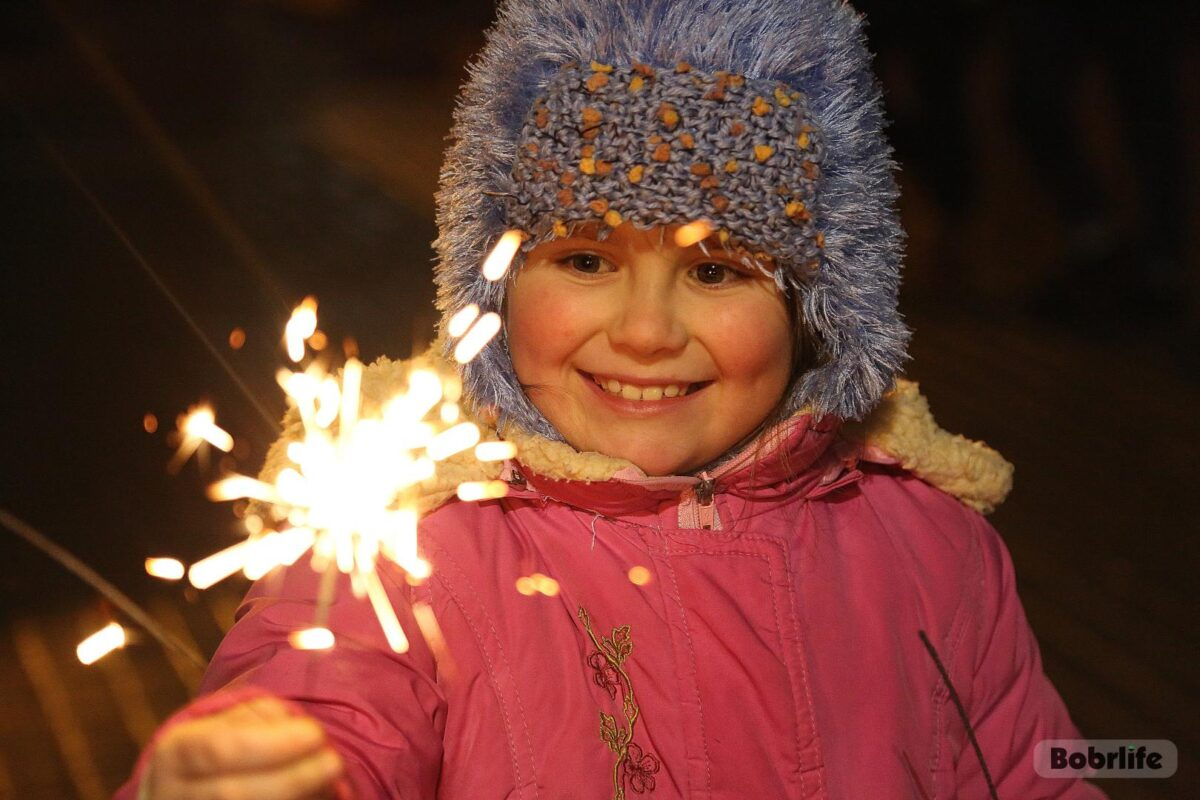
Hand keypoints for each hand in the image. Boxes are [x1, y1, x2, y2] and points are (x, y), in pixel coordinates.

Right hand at [142, 695, 343, 799]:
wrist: (187, 794)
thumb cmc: (220, 751)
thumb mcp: (232, 722)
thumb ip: (263, 720)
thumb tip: (301, 736)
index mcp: (175, 754)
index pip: (218, 749)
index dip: (271, 744)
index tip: (316, 734)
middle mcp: (173, 796)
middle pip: (232, 794)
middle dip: (291, 778)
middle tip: (334, 762)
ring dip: (297, 799)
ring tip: (330, 785)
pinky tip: (317, 799)